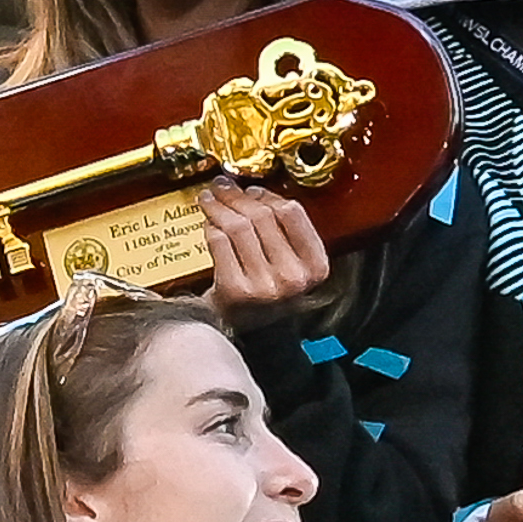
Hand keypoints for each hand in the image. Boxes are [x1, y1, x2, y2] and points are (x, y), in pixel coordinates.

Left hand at [200, 182, 331, 331]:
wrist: (249, 336)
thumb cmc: (269, 296)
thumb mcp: (293, 266)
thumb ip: (286, 234)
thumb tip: (255, 191)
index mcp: (315, 267)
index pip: (291, 214)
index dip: (268, 195)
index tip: (251, 189)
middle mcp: (292, 277)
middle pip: (261, 217)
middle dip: (238, 196)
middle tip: (222, 185)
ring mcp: (263, 285)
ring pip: (238, 227)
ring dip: (220, 206)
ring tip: (209, 197)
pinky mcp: (235, 291)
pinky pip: (219, 244)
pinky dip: (211, 227)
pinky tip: (207, 220)